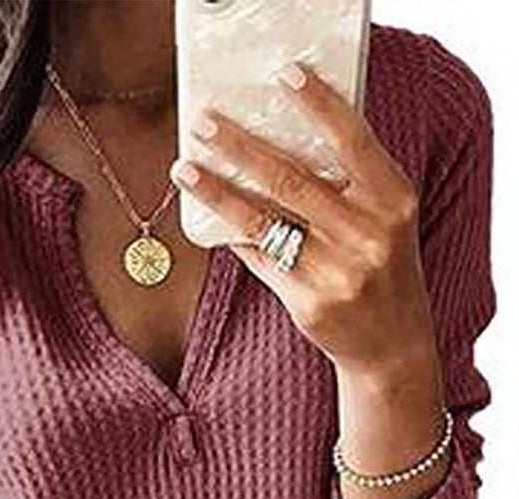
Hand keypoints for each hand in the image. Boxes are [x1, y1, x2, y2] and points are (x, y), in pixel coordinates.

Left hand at [170, 60, 437, 376]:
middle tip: (203, 123)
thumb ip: (346, 184)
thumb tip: (273, 141)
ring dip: (218, 192)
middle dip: (240, 148)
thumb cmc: (380, 266)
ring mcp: (338, 273)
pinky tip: (209, 217)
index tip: (284, 75)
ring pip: (264, 222)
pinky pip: (261, 259)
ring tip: (184, 169)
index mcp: (393, 201)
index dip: (319, 106)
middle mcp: (369, 235)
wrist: (392, 343)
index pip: (354, 142)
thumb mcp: (382, 219)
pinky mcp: (310, 304)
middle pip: (292, 180)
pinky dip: (235, 236)